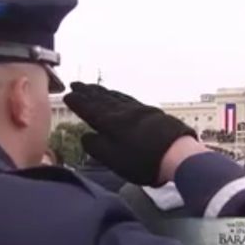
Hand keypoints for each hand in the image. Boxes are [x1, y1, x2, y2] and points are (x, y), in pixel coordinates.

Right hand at [63, 82, 197, 185]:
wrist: (177, 153)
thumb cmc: (143, 161)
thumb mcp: (114, 160)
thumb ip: (97, 147)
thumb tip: (85, 136)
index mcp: (110, 123)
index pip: (89, 109)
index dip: (78, 103)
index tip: (67, 96)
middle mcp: (122, 112)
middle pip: (101, 99)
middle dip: (87, 92)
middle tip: (76, 84)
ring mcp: (137, 110)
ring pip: (115, 97)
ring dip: (101, 91)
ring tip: (93, 87)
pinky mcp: (150, 112)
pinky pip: (127, 99)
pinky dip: (117, 95)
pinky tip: (117, 96)